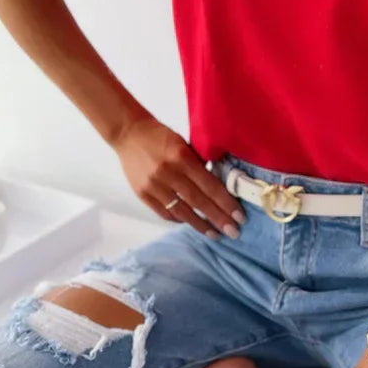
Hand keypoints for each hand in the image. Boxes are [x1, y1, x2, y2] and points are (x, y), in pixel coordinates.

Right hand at [112, 116, 245, 238]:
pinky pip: (164, 213)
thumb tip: (219, 185)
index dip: (226, 203)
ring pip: (182, 211)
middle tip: (233, 232)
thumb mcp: (184, 143)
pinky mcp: (142, 194)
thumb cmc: (160, 136)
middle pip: (198, 201)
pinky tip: (191, 223)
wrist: (128, 133)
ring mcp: (153, 185)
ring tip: (215, 234)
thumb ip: (199, 163)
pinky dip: (179, 219)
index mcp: (182, 157)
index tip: (239, 216)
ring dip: (200, 225)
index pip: (209, 185)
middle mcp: (168, 173)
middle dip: (218, 218)